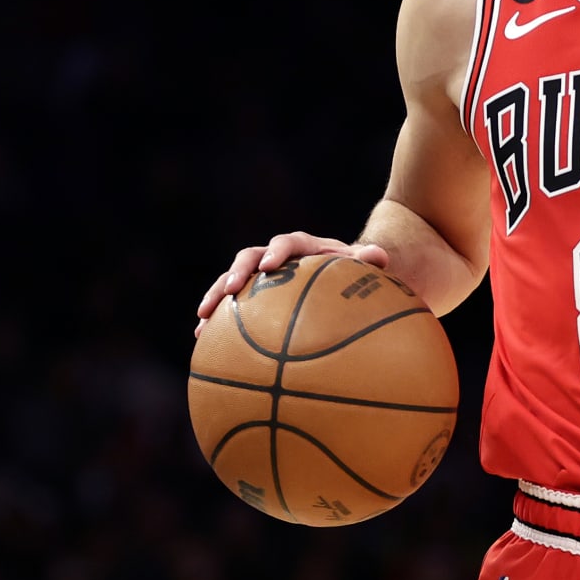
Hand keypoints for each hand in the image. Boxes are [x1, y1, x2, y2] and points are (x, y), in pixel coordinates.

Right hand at [194, 231, 389, 336]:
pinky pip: (229, 304)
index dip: (276, 252)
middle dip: (237, 272)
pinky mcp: (252, 296)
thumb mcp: (362, 265)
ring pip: (232, 280)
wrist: (339, 278)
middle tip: (230, 289)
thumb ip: (369, 259)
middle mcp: (277, 258)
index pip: (287, 242)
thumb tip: (379, 255)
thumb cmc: (352, 271)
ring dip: (216, 295)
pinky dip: (215, 318)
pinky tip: (201, 337)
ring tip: (202, 318)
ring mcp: (261, 277)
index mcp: (303, 247)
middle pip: (250, 257)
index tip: (268, 266)